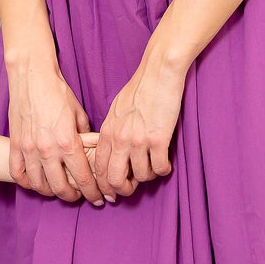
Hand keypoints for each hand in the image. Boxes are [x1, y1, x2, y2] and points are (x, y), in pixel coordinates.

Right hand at [7, 57, 106, 205]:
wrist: (32, 77)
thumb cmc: (58, 93)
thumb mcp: (79, 115)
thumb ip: (85, 137)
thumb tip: (91, 152)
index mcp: (67, 142)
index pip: (83, 178)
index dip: (93, 192)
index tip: (98, 198)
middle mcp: (47, 149)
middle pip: (60, 187)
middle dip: (72, 197)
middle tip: (78, 196)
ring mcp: (28, 148)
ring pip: (39, 184)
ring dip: (50, 192)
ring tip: (58, 190)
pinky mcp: (15, 145)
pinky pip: (18, 173)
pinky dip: (27, 182)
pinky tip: (36, 182)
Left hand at [93, 47, 188, 196]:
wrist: (158, 73)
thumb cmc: (139, 89)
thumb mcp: (116, 110)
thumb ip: (112, 131)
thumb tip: (112, 150)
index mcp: (107, 132)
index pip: (98, 168)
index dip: (104, 185)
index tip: (112, 191)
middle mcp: (119, 139)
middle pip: (114, 179)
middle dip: (123, 190)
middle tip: (132, 188)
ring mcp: (138, 140)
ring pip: (141, 176)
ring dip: (148, 177)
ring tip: (153, 169)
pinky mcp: (158, 139)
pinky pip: (160, 168)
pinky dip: (164, 170)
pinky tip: (166, 164)